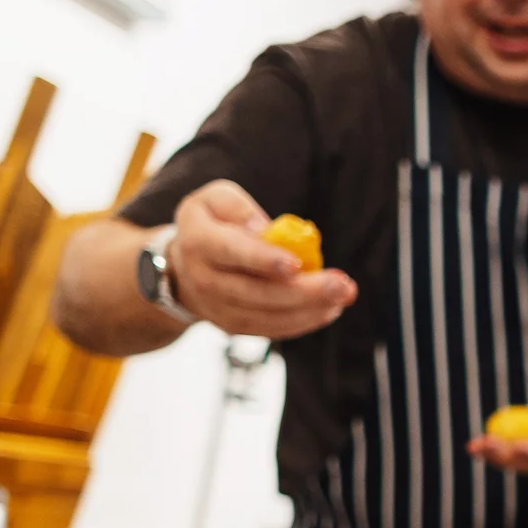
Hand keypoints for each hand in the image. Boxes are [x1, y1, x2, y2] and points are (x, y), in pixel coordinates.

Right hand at [165, 180, 355, 338]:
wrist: (184, 266)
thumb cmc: (213, 224)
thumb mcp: (216, 199)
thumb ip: (240, 207)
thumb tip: (265, 228)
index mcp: (199, 241)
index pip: (232, 252)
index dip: (263, 260)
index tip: (296, 264)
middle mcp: (204, 279)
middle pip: (256, 292)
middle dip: (304, 291)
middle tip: (342, 284)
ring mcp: (218, 308)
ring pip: (267, 316)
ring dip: (310, 310)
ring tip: (343, 296)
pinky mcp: (233, 326)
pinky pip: (271, 329)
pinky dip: (303, 322)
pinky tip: (329, 309)